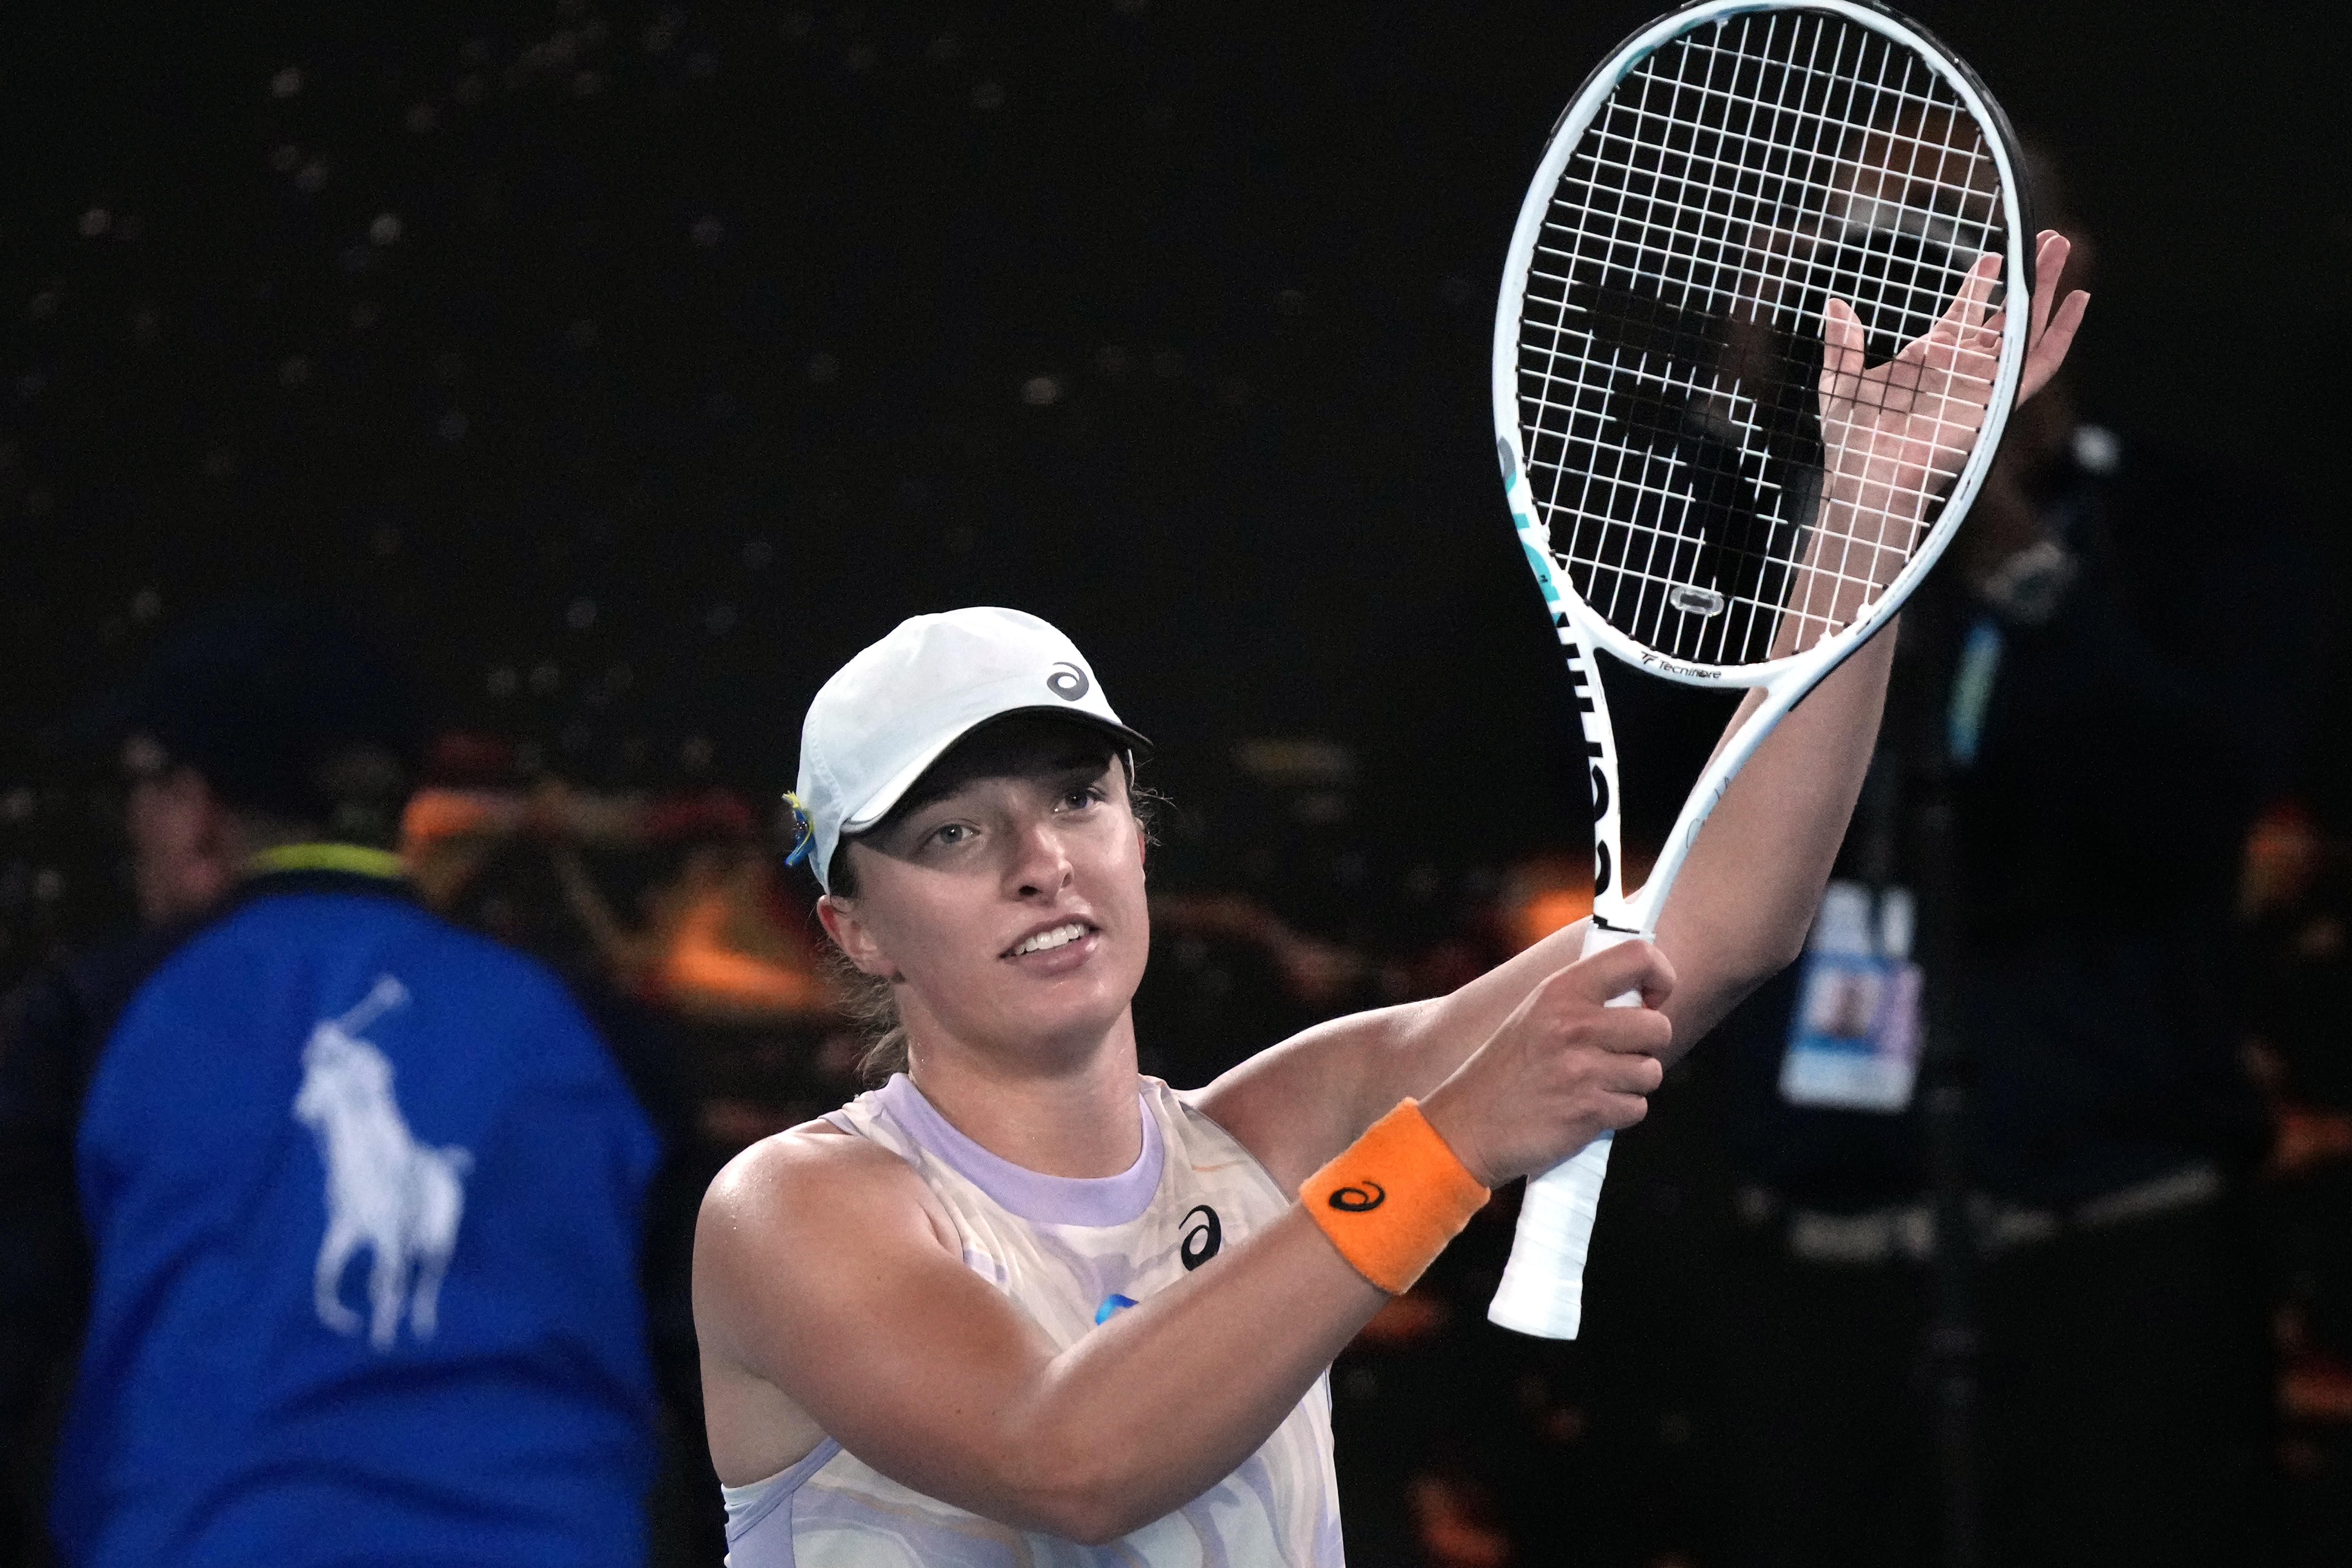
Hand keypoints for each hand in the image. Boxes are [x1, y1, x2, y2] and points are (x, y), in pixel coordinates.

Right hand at [1420, 940, 1674, 1187]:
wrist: (1468, 1125)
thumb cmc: (1506, 1069)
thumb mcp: (1536, 1014)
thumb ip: (1583, 996)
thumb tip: (1643, 991)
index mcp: (1561, 991)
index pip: (1638, 957)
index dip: (1661, 976)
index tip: (1652, 999)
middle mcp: (1575, 1025)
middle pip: (1658, 1026)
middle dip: (1647, 1046)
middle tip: (1617, 1055)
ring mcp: (1583, 1069)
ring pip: (1652, 1071)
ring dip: (1631, 1084)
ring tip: (1595, 1084)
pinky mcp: (1590, 1110)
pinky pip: (1637, 1108)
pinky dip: (1619, 1113)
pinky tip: (1587, 1110)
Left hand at [1793, 231, 2091, 642]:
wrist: (1868, 479)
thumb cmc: (1852, 442)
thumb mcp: (1839, 383)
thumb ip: (1842, 344)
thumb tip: (1833, 303)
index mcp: (1930, 358)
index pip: (1965, 312)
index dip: (1981, 283)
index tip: (1994, 256)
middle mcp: (1962, 367)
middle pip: (2006, 314)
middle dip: (2028, 276)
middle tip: (2048, 239)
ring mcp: (1983, 381)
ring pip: (2026, 328)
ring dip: (2047, 288)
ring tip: (2061, 247)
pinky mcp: (1998, 399)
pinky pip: (2037, 364)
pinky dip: (2060, 334)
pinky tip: (2077, 301)